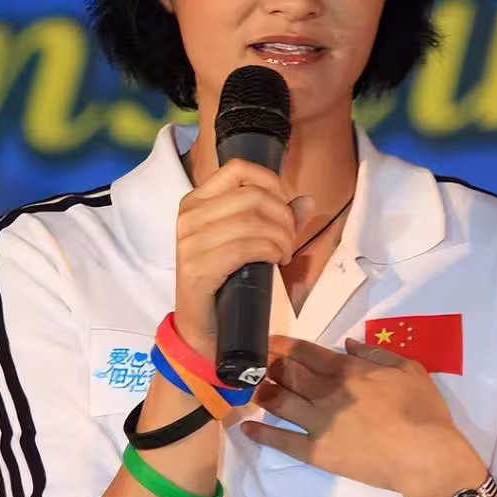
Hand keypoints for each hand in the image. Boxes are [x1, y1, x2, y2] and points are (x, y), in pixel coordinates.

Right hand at [174, 159, 311, 359]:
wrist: (201, 327)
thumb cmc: (224, 281)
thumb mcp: (248, 242)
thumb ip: (275, 219)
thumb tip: (307, 200)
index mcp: (196, 201)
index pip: (238, 169)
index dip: (270, 182)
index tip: (284, 208)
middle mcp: (189, 215)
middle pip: (252, 195)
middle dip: (282, 216)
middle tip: (290, 240)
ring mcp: (190, 241)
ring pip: (253, 220)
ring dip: (281, 237)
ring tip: (284, 254)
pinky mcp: (198, 267)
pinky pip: (247, 246)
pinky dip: (270, 251)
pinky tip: (275, 262)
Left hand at [242, 335, 484, 496]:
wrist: (426, 456)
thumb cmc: (423, 411)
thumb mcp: (408, 369)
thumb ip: (376, 353)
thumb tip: (348, 343)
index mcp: (347, 370)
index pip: (305, 352)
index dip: (282, 345)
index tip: (266, 341)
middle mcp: (326, 392)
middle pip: (287, 373)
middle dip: (266, 364)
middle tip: (251, 362)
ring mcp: (319, 423)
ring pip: (280, 402)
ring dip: (261, 393)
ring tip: (248, 388)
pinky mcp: (318, 452)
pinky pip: (284, 441)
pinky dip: (263, 434)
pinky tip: (246, 428)